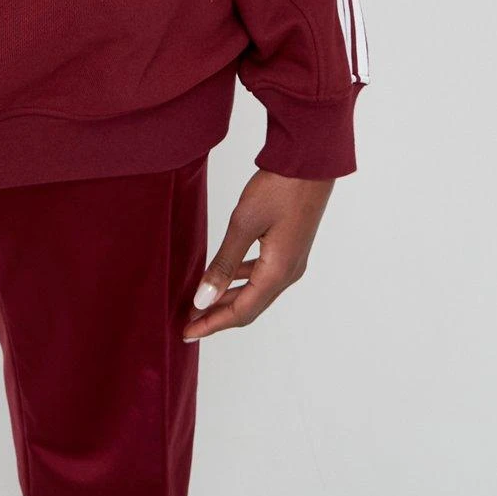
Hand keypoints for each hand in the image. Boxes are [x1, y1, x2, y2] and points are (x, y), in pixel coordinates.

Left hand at [183, 168, 335, 340]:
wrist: (309, 163)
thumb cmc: (278, 189)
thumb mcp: (243, 224)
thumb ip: (223, 264)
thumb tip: (203, 299)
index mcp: (277, 273)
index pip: (240, 312)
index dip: (212, 324)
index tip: (187, 332)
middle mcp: (288, 274)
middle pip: (249, 307)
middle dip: (218, 316)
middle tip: (189, 322)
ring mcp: (292, 262)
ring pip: (256, 292)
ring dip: (229, 300)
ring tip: (203, 303)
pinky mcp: (290, 249)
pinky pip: (262, 276)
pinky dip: (241, 281)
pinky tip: (226, 276)